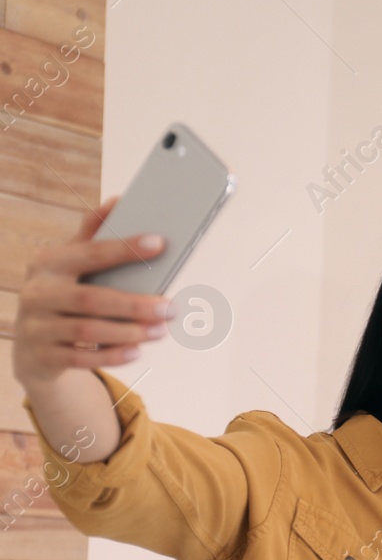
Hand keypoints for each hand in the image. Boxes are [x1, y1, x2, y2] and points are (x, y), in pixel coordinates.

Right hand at [12, 198, 173, 385]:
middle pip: (91, 298)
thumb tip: (117, 201)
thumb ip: (91, 236)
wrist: (34, 346)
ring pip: (87, 330)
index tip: (160, 243)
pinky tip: (136, 352)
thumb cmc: (61, 294)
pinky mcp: (43, 355)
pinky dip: (112, 355)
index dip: (124, 248)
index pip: (90, 253)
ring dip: (129, 332)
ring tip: (161, 330)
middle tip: (170, 307)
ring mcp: (38, 326)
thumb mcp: (70, 264)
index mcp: (49, 263)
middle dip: (134, 304)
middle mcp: (38, 292)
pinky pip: (81, 358)